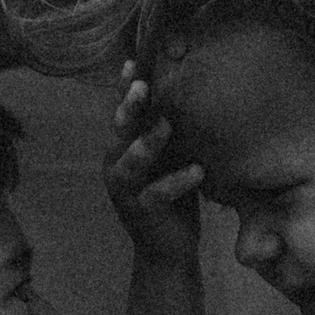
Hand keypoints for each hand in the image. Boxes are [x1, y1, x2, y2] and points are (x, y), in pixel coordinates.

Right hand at [103, 61, 202, 265]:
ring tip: (166, 126)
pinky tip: (197, 171)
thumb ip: (168, 133)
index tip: (131, 64)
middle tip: (140, 87)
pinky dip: (177, 182)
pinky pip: (156, 194)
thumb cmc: (171, 197)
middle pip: (119, 134)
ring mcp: (125, 192)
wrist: (168, 250)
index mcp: (121, 151)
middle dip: (128, 110)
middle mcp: (116, 168)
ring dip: (147, 144)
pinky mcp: (141, 213)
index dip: (123, 90)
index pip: (122, 115)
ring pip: (129, 164)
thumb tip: (186, 91)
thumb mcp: (170, 158)